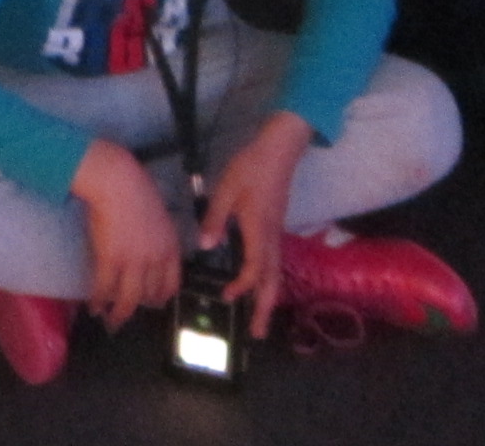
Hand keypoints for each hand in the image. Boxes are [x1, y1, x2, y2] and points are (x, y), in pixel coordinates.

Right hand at [70, 141, 181, 330]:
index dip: (161, 296)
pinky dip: (98, 300)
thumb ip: (158, 235)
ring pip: (128, 299)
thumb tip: (149, 246)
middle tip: (128, 314)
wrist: (119, 182)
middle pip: (149, 295)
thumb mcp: (158, 215)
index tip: (154, 302)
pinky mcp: (110, 260)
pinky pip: (104, 288)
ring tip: (110, 320)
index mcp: (170, 247)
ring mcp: (133, 262)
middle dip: (139, 308)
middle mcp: (155, 260)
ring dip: (118, 313)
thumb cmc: (137, 189)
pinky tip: (94, 306)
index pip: (171, 283)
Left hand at [197, 113, 311, 338]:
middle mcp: (271, 237)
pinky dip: (269, 281)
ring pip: (276, 273)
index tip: (228, 296)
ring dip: (268, 298)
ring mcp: (276, 233)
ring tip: (261, 318)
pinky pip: (274, 262)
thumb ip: (214, 219)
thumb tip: (205, 247)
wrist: (279, 149)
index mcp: (258, 230)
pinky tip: (260, 285)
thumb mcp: (227, 190)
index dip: (243, 286)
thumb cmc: (251, 168)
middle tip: (258, 334)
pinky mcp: (276, 227)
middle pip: (272, 281)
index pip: (255, 269)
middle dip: (266, 309)